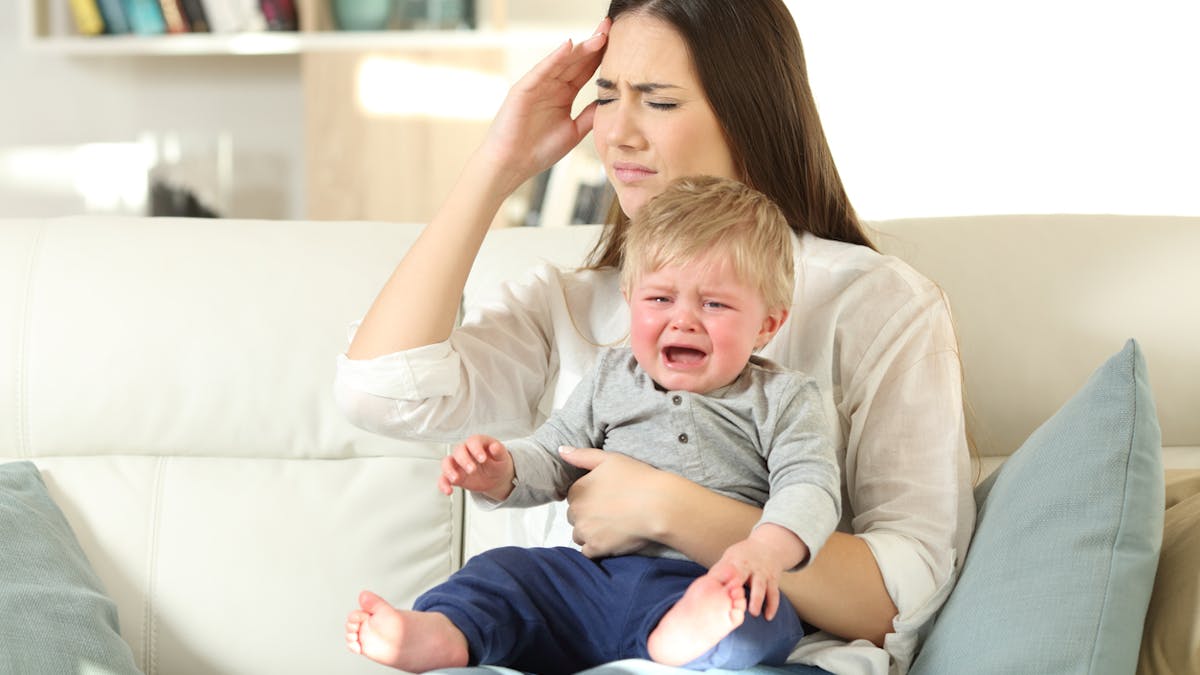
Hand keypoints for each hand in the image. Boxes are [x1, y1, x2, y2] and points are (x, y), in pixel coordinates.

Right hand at [438, 434, 513, 500]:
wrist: (496, 477)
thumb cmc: (498, 463)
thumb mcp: (502, 458)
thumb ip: (499, 451)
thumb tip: (495, 447)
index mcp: (478, 443)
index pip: (473, 441)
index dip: (476, 449)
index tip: (482, 459)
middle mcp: (465, 451)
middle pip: (458, 451)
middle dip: (464, 460)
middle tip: (472, 470)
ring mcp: (458, 464)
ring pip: (447, 462)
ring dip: (449, 470)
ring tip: (456, 479)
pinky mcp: (454, 476)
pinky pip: (444, 478)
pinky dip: (443, 484)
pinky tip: (448, 491)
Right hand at [479, 18, 609, 191]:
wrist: (513, 165)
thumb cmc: (538, 151)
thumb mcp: (574, 131)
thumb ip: (590, 115)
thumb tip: (610, 102)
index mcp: (564, 94)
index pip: (586, 70)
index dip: (602, 57)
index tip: (622, 44)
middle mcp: (552, 86)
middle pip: (577, 60)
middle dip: (594, 44)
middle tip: (611, 27)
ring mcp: (538, 85)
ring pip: (562, 62)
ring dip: (580, 48)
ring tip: (599, 36)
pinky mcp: (523, 89)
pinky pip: (542, 70)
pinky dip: (554, 58)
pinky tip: (569, 46)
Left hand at [560, 446, 663, 557]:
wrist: (659, 505)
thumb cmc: (637, 478)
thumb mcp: (610, 459)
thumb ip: (582, 456)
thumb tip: (560, 450)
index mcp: (577, 489)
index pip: (573, 496)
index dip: (589, 496)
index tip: (606, 497)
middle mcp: (576, 512)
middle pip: (575, 516)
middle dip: (587, 515)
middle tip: (611, 512)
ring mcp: (585, 531)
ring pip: (579, 534)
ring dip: (590, 532)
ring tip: (612, 526)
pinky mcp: (596, 548)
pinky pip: (587, 552)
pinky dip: (597, 547)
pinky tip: (612, 539)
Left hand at [707, 525, 806, 620]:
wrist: (769, 546)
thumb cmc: (743, 555)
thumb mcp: (730, 557)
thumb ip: (720, 571)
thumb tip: (703, 585)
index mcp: (736, 561)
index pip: (728, 571)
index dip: (724, 582)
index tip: (718, 594)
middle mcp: (751, 566)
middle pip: (744, 577)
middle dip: (741, 591)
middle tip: (735, 604)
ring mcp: (763, 573)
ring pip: (761, 587)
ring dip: (758, 599)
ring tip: (753, 613)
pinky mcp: (773, 580)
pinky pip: (774, 593)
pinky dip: (772, 606)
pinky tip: (768, 617)